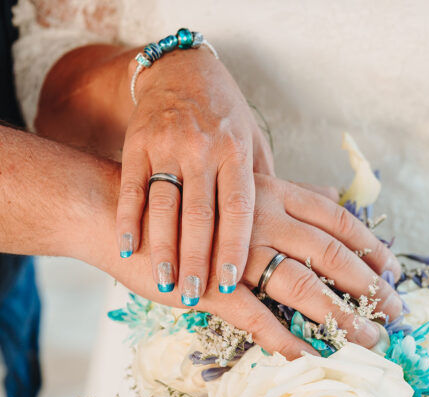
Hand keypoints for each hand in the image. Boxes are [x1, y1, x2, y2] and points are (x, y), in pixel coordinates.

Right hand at [103, 174, 401, 357]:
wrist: (112, 210)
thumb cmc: (178, 199)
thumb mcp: (233, 184)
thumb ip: (281, 192)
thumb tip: (325, 196)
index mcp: (269, 192)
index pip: (335, 219)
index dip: (369, 246)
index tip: (394, 271)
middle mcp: (260, 216)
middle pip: (329, 254)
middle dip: (368, 287)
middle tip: (397, 314)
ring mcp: (235, 251)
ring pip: (301, 286)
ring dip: (338, 317)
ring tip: (367, 341)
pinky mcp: (208, 285)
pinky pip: (255, 317)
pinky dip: (285, 339)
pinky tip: (308, 357)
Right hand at [116, 47, 273, 304]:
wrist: (181, 70)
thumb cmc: (224, 115)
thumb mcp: (253, 141)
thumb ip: (268, 183)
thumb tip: (301, 224)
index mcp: (236, 150)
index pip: (237, 207)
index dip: (233, 246)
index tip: (230, 282)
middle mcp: (203, 147)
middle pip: (199, 213)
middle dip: (197, 258)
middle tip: (195, 294)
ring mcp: (167, 144)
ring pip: (163, 204)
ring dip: (162, 247)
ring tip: (164, 282)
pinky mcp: (137, 143)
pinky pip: (131, 187)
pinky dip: (128, 220)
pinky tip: (127, 248)